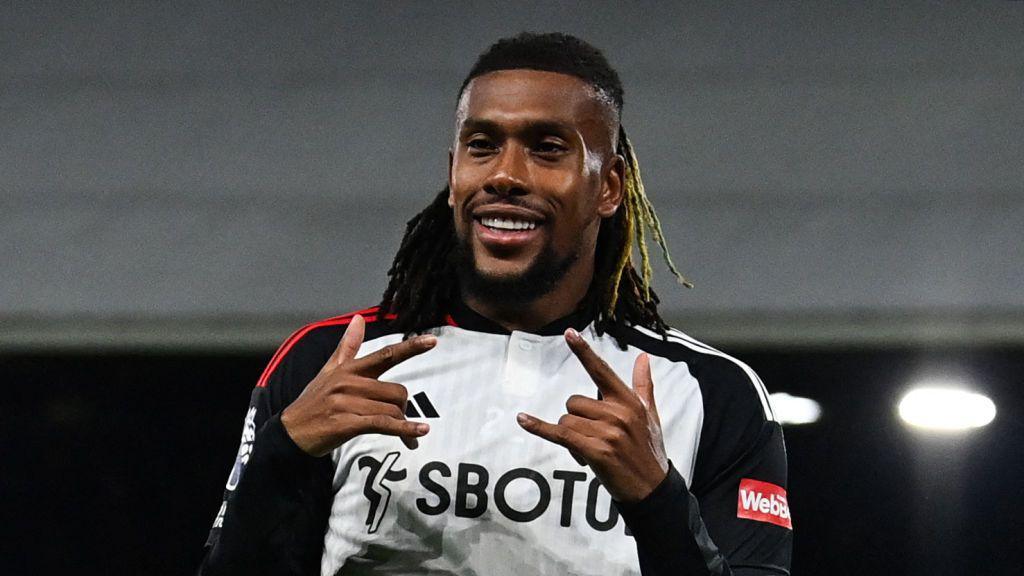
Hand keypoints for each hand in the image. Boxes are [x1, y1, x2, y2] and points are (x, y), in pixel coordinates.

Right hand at [281, 315, 435, 456]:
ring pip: (393, 409)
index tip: (432, 341)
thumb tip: (359, 319)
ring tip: (406, 435)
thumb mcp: (328, 371)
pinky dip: (404, 431)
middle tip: (400, 419)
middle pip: (396, 391)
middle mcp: (349, 382)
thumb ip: (348, 346)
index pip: (385, 355)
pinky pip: (385, 425)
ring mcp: (347, 403)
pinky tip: (418, 435)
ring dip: (404, 424)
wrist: (290, 432)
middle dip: (403, 407)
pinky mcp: (347, 423)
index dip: (410, 347)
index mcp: (349, 369)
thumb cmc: (313, 401)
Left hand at [517, 328, 668, 502]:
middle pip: (573, 402)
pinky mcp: (595, 451)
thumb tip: (643, 357)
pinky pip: (559, 433)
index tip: (569, 333)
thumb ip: (643, 385)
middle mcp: (618, 413)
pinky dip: (539, 428)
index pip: (602, 371)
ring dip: (572, 437)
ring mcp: (607, 433)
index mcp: (628, 401)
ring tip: (591, 451)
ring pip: (566, 420)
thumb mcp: (650, 415)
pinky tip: (523, 420)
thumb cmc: (649, 450)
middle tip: (595, 439)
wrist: (653, 489)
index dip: (584, 352)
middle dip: (576, 420)